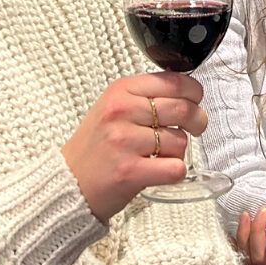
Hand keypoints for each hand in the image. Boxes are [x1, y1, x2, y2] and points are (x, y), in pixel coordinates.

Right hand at [61, 72, 206, 222]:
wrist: (67, 183)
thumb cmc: (95, 146)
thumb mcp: (113, 106)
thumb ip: (145, 94)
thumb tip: (186, 88)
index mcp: (120, 90)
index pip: (173, 81)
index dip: (194, 91)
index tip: (196, 100)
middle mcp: (121, 112)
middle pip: (183, 108)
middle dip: (198, 120)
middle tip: (196, 127)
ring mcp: (124, 141)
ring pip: (180, 140)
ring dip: (179, 151)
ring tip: (160, 155)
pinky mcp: (129, 171)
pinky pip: (175, 168)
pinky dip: (175, 172)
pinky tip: (160, 171)